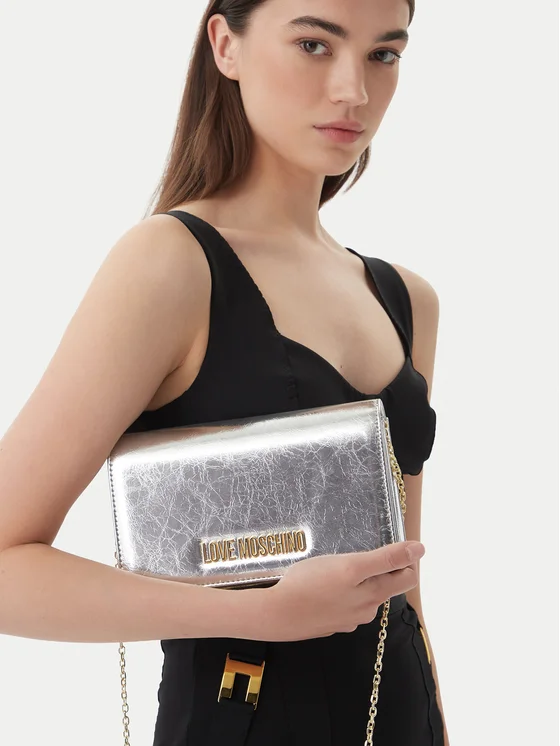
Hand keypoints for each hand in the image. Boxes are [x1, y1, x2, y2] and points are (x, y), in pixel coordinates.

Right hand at [252, 540, 424, 641]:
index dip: (405, 559)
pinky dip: (342, 593)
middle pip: (385, 585)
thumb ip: (387, 559)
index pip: (407, 577)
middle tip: (360, 553)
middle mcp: (366, 610)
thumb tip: (420, 550)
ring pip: (364, 594)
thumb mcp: (351, 566)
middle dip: (380, 569)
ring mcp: (348, 619)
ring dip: (359, 580)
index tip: (390, 544)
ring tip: (338, 567)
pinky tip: (324, 585)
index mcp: (374, 594)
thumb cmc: (310, 585)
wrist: (276, 614)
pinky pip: (346, 604)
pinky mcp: (332, 623)